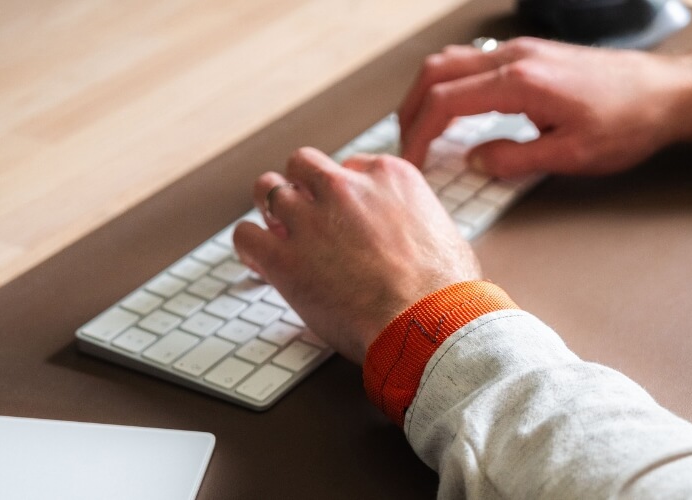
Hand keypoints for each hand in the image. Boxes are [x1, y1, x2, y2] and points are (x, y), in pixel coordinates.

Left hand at [233, 148, 480, 363]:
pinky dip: (249, 247)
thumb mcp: (443, 233)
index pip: (350, 165)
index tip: (341, 210)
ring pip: (267, 189)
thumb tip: (409, 236)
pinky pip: (245, 235)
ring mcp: (311, 219)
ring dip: (269, 209)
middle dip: (301, 187)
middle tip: (304, 214)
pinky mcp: (283, 257)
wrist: (429, 322)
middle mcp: (346, 187)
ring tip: (275, 230)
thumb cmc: (446, 291)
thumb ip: (414, 221)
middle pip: (303, 165)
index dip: (342, 191)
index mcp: (389, 177)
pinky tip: (259, 262)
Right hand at [399, 37, 691, 176]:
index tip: (411, 162)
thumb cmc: (629, 121)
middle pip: (437, 72)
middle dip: (411, 109)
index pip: (446, 102)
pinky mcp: (532, 55)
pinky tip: (456, 109)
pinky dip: (452, 84)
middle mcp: (515, 57)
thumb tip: (475, 161)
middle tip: (406, 145)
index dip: (418, 135)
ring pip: (452, 61)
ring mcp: (522, 51)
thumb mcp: (571, 155)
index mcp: (520, 81)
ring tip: (422, 129)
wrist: (666, 93)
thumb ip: (515, 160)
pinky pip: (474, 61)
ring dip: (428, 93)